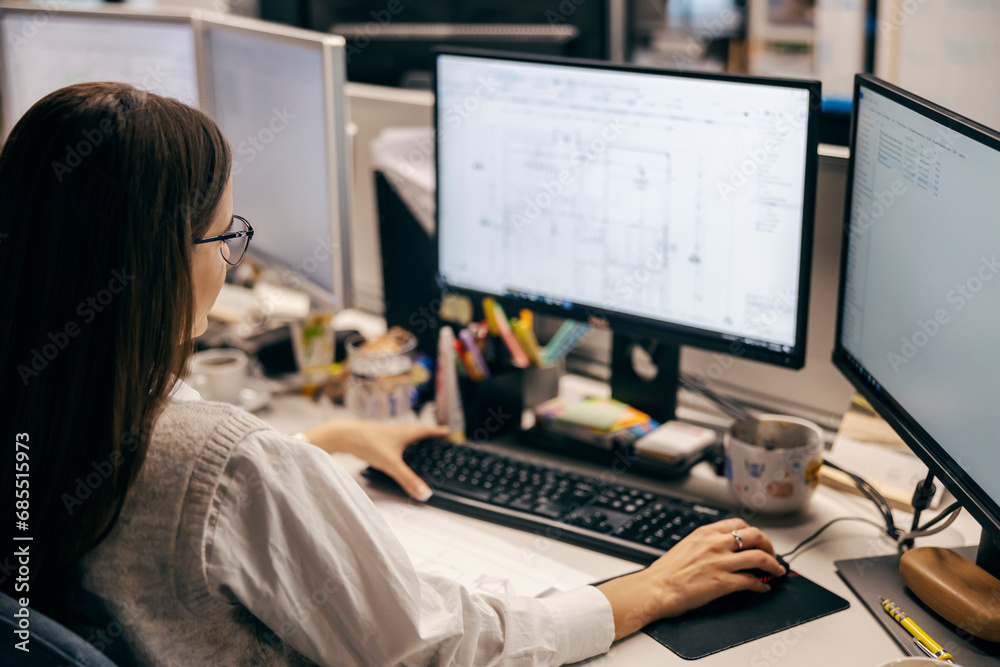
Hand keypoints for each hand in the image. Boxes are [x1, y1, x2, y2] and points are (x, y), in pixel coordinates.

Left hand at [303, 419, 448, 500]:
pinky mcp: (376, 438)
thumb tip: (424, 492)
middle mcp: (397, 430)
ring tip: (419, 445)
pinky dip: (400, 445)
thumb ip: (408, 480)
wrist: (343, 435)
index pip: (426, 431)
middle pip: (416, 432)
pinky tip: (395, 452)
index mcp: (405, 432)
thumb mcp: (391, 464)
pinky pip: (393, 441)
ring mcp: (386, 434)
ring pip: (404, 436)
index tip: (447, 431)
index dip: (437, 432)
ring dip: (413, 440)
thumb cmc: (368, 442)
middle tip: (436, 437)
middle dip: (427, 435)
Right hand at [597, 518, 784, 639]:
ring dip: (773, 565)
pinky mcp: (724, 582)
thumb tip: (720, 548)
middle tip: (772, 554)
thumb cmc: (666, 571)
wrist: (656, 588)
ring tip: (777, 571)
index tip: (757, 540)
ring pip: (759, 557)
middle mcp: (716, 544)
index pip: (739, 524)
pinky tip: (763, 587)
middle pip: (755, 536)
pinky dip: (762, 584)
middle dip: (769, 545)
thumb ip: (705, 543)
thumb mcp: (686, 546)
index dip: (753, 532)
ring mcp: (721, 562)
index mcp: (705, 532)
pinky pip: (752, 581)